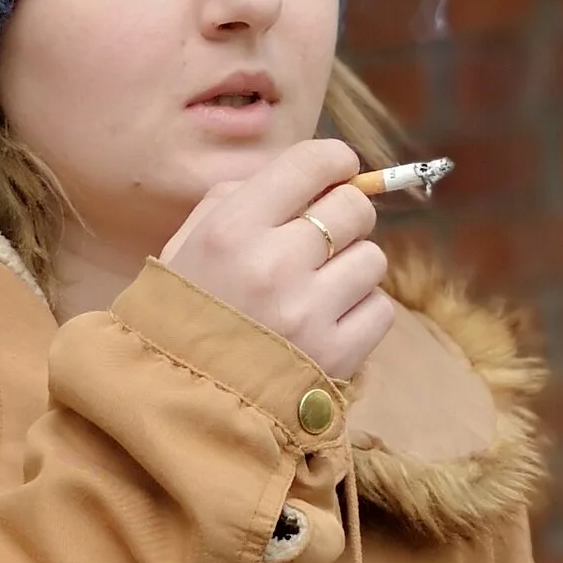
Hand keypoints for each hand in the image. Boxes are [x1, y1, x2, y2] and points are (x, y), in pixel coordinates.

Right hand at [159, 138, 395, 382]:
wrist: (181, 401)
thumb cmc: (185, 313)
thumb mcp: (188, 243)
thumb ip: (239, 198)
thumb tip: (308, 177)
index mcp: (231, 228)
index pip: (312, 164)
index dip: (335, 161)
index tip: (337, 172)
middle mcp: (272, 264)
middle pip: (355, 208)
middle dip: (347, 216)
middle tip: (327, 236)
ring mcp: (307, 313)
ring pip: (373, 259)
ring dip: (353, 267)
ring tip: (319, 289)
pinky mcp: (336, 355)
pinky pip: (380, 309)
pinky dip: (361, 312)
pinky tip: (329, 323)